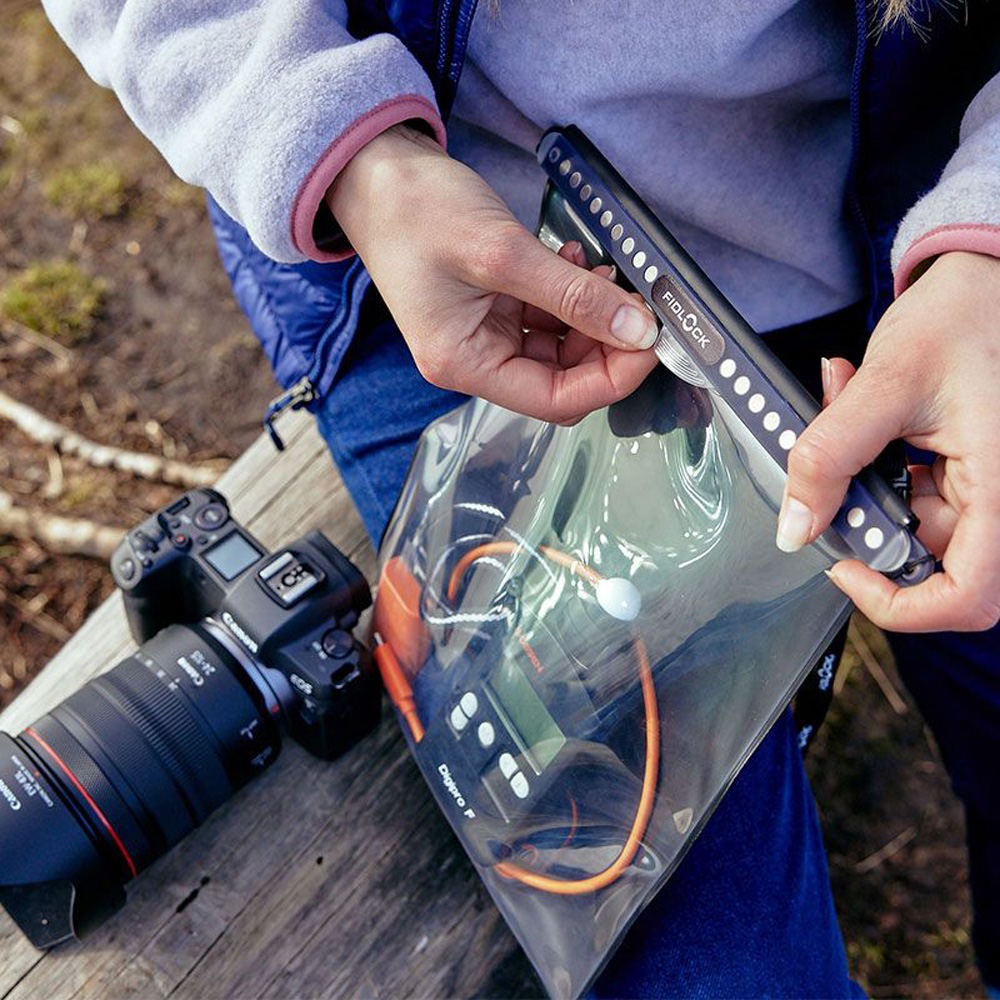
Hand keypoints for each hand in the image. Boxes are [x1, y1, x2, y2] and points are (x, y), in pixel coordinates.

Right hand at [325, 124, 657, 422]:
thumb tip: (636, 329)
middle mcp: (474, 359)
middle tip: (639, 307)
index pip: (554, 401)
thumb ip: (572, 295)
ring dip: (592, 318)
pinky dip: (571, 296)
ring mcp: (484, 333)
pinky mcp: (493, 307)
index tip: (650, 343)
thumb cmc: (414, 211)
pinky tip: (577, 264)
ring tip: (606, 276)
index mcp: (464, 363)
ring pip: (560, 349)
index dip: (611, 378)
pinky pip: (547, 318)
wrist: (375, 171)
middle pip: (562, 379)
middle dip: (606, 346)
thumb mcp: (502, 252)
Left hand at [778, 251, 999, 631]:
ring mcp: (985, 487)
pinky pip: (914, 497)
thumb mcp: (885, 383)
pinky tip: (864, 413)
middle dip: (866, 518)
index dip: (901, 604)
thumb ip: (829, 457)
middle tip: (834, 472)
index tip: (848, 571)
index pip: (968, 595)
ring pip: (913, 527)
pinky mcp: (967, 474)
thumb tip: (796, 526)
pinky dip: (876, 466)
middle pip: (931, 563)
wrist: (986, 281)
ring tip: (852, 412)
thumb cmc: (963, 317)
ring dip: (864, 483)